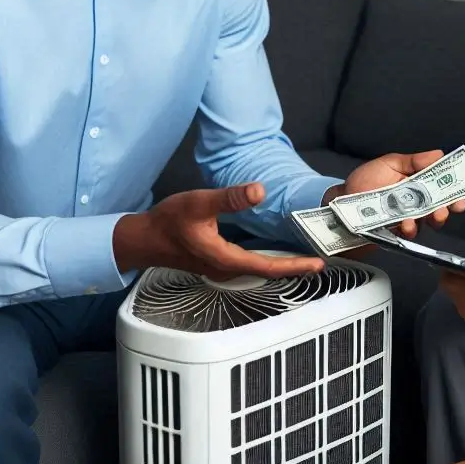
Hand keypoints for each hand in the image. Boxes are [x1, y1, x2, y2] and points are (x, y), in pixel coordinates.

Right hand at [115, 183, 324, 278]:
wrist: (143, 238)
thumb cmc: (168, 221)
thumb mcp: (199, 203)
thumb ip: (229, 198)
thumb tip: (259, 191)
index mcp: (226, 259)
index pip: (269, 267)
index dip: (296, 266)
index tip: (318, 265)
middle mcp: (227, 269)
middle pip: (269, 272)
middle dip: (295, 268)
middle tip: (321, 262)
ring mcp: (222, 268)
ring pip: (260, 270)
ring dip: (283, 266)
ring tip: (306, 260)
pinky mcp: (218, 262)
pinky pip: (251, 265)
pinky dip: (268, 262)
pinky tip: (277, 255)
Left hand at [324, 149, 464, 238]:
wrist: (340, 204)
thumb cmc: (363, 182)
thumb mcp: (388, 164)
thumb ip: (413, 161)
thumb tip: (439, 154)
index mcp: (416, 183)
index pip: (440, 186)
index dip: (454, 190)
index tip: (463, 194)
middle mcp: (414, 201)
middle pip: (439, 206)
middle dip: (448, 208)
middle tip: (450, 209)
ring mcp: (406, 218)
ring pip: (427, 222)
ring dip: (432, 219)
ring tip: (430, 216)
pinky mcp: (396, 233)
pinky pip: (408, 233)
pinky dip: (410, 229)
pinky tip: (406, 225)